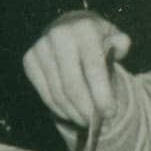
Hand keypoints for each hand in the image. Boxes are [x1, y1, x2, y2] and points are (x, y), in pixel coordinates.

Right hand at [22, 10, 131, 125]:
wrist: (68, 26)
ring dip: (72, 112)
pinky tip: (70, 112)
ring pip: (57, 92)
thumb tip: (119, 47)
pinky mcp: (29, 59)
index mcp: (83, 28)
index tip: (109, 113)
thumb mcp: (113, 35)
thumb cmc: (96, 38)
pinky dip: (58, 108)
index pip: (93, 67)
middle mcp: (58, 35)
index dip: (102, 94)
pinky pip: (44, 93)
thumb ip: (121, 43)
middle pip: (72, 84)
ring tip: (85, 120)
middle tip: (95, 123)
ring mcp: (40, 48)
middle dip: (85, 109)